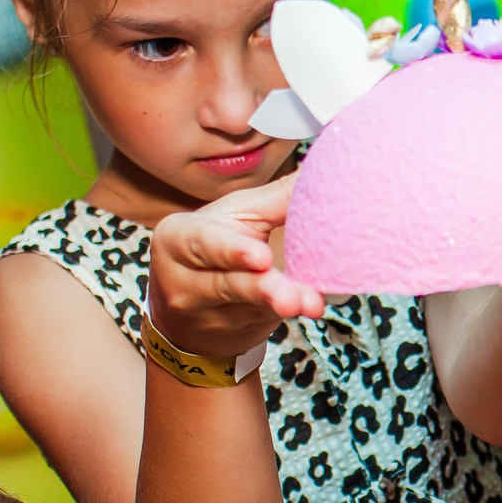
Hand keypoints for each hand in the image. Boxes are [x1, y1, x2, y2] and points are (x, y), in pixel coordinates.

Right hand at [147, 174, 327, 358]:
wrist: (190, 312)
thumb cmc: (217, 248)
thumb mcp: (236, 216)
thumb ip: (276, 198)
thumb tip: (322, 170)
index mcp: (179, 238)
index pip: (203, 242)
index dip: (232, 250)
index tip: (262, 258)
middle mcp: (186, 281)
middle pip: (228, 283)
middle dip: (262, 288)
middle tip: (290, 295)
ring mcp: (208, 314)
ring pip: (250, 308)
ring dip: (282, 305)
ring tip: (309, 304)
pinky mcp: (234, 332)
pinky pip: (266, 321)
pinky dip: (290, 314)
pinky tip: (311, 306)